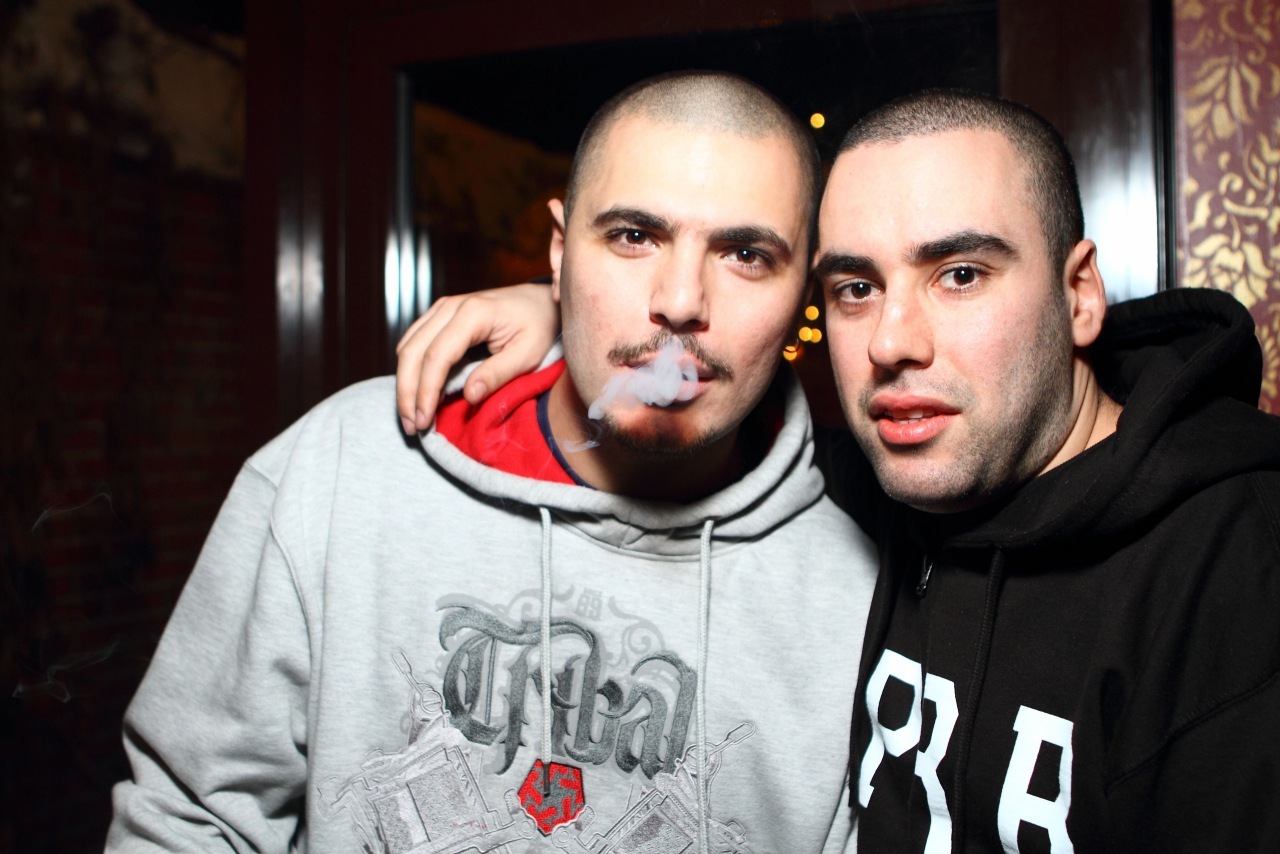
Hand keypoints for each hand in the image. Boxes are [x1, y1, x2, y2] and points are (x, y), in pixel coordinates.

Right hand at [395, 283, 560, 432]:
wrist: (541, 301)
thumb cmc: (539, 326)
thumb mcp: (529, 353)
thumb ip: (499, 373)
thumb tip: (470, 395)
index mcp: (474, 313)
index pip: (437, 356)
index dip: (426, 391)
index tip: (424, 421)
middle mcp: (451, 306)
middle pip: (412, 351)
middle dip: (407, 392)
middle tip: (411, 426)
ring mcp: (442, 308)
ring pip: (407, 347)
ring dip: (404, 383)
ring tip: (411, 416)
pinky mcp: (439, 315)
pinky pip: (413, 342)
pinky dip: (411, 369)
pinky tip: (419, 394)